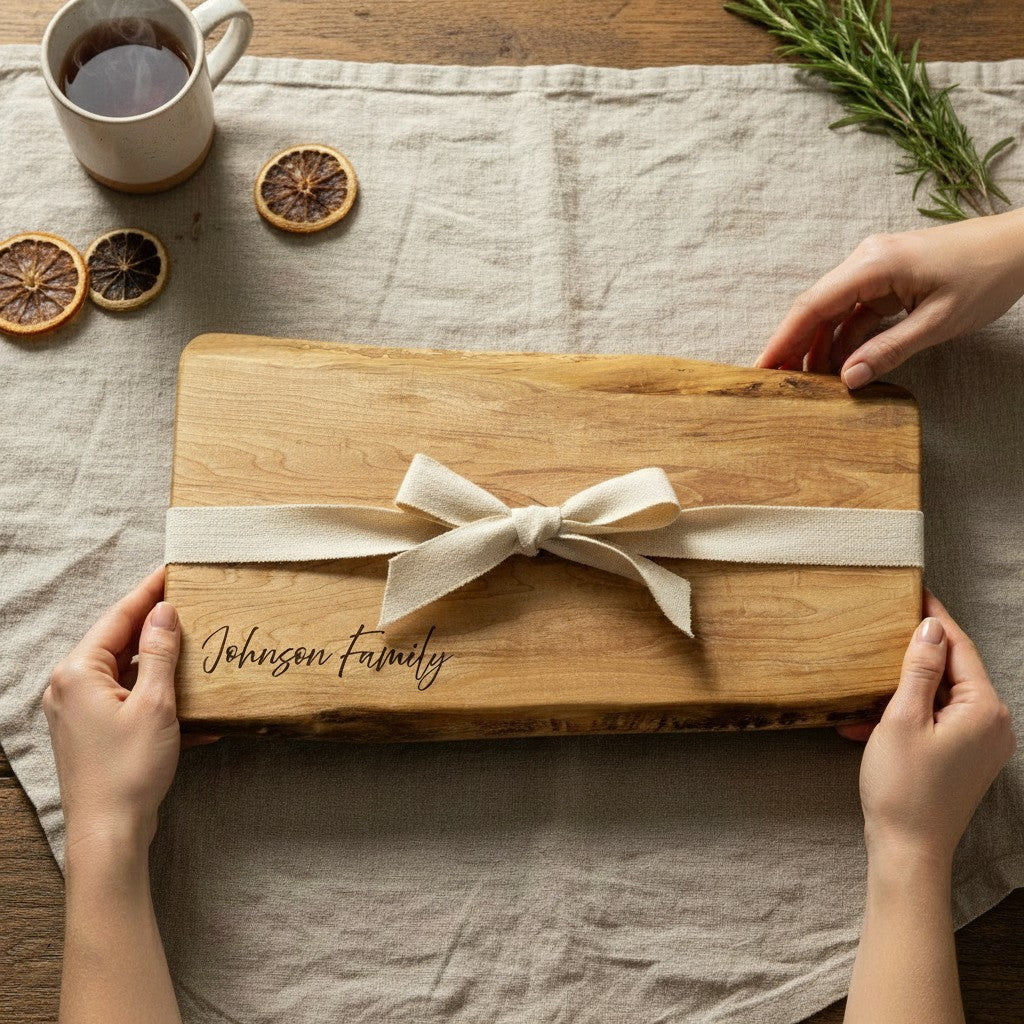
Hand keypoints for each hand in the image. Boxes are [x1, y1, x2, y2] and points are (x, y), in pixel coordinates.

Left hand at [43, 567, 216, 856]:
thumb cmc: (128, 769)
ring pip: (126, 674)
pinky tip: (196, 710)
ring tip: (198, 649)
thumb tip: (164, 611)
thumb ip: (159, 652)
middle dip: (157, 628)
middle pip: (119, 643)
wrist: (110, 834)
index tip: (172, 571)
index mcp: (78, 672)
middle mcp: (71, 687)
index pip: (118, 617)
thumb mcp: (155, 703)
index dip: (148, 593)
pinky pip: (129, 702)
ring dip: (162, 666)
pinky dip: (159, 700)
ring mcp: (80, 713)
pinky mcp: (94, 734)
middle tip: (191, 604)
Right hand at [755, 209, 1023, 386]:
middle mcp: (866, 261)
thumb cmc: (986, 275)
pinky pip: (855, 312)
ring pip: (833, 312)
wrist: (1021, 246)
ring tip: (808, 383)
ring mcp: (875, 269)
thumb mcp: (938, 321)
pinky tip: (840, 366)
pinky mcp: (887, 279)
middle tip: (776, 383)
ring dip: (820, 346)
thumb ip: (889, 350)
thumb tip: (847, 379)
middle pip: (815, 309)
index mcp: (873, 264)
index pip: (812, 306)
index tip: (761, 368)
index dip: (782, 339)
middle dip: (794, 346)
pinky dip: (845, 339)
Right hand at [847, 590, 1014, 867]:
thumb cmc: (903, 787)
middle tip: (884, 628)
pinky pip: (937, 722)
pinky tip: (866, 723)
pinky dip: (906, 717)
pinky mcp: (965, 760)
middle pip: (953, 671)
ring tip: (867, 680)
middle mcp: (993, 724)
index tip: (915, 591)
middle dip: (915, 655)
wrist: (908, 851)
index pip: (960, 648)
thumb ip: (918, 669)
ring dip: (903, 689)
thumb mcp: (902, 718)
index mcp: (985, 709)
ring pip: (940, 697)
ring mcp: (981, 744)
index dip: (934, 619)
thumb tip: (930, 629)